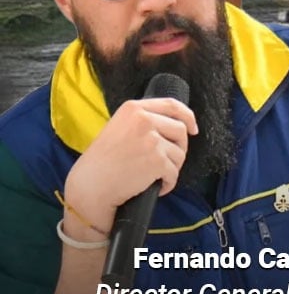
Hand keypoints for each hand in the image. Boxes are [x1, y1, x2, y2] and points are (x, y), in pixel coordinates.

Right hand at [62, 98, 197, 234]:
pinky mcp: (157, 160)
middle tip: (167, 161)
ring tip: (155, 176)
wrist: (91, 184)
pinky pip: (174, 173)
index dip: (188, 116)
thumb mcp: (119, 127)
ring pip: (179, 153)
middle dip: (179, 147)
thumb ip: (143, 121)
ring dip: (172, 168)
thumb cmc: (103, 161)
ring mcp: (152, 140)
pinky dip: (168, 183)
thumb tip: (176, 125)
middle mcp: (144, 120)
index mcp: (133, 109)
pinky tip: (157, 187)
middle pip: (181, 130)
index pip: (172, 105)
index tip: (193, 128)